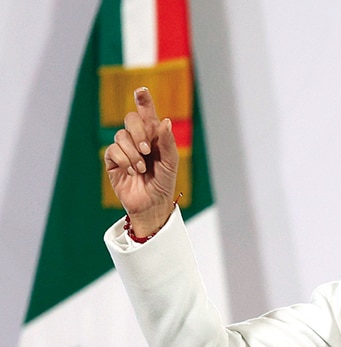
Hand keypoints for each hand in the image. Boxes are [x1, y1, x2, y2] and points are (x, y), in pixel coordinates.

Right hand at [104, 87, 179, 236]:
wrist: (151, 204)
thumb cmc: (164, 184)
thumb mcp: (170, 163)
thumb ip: (167, 143)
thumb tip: (164, 121)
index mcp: (154, 137)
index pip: (147, 114)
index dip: (143, 101)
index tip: (141, 90)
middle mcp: (138, 139)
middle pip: (130, 120)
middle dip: (138, 133)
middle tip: (147, 151)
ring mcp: (124, 149)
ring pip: (120, 136)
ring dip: (132, 152)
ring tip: (141, 169)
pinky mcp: (112, 161)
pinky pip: (113, 150)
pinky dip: (124, 160)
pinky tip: (131, 172)